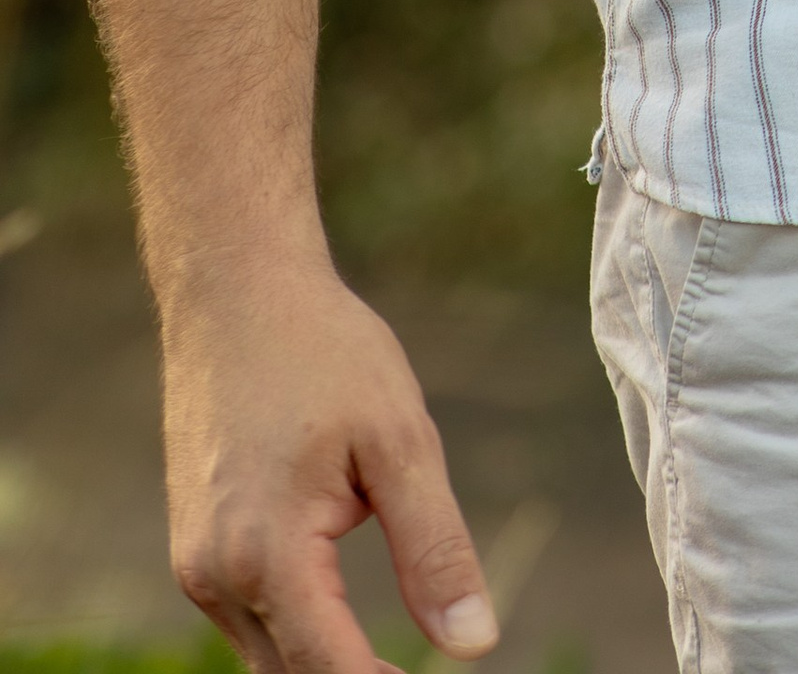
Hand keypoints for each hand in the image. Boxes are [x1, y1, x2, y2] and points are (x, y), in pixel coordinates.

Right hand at [164, 264, 495, 673]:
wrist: (235, 290)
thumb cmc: (323, 351)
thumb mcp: (399, 440)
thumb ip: (435, 549)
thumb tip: (475, 644)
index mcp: (268, 555)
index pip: (334, 672)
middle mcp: (217, 576)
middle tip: (425, 663)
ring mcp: (197, 566)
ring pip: (268, 657)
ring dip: (326, 658)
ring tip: (394, 650)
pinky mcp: (194, 549)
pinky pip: (249, 618)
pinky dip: (298, 626)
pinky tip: (341, 604)